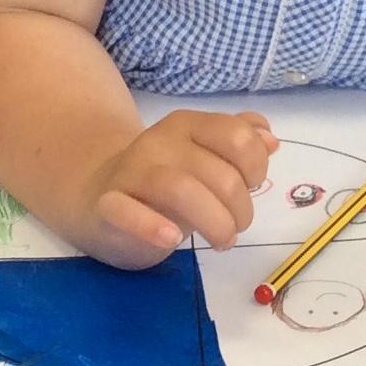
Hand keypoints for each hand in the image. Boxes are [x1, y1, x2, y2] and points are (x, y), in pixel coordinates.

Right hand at [81, 110, 276, 267]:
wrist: (96, 193)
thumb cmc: (165, 178)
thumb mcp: (205, 156)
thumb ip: (240, 143)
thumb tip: (270, 140)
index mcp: (188, 124)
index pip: (237, 136)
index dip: (256, 167)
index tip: (253, 188)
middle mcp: (160, 142)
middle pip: (218, 173)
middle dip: (241, 208)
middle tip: (236, 228)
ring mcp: (132, 171)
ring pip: (181, 189)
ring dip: (214, 222)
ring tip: (223, 241)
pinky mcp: (107, 204)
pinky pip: (126, 211)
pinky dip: (151, 226)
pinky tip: (173, 238)